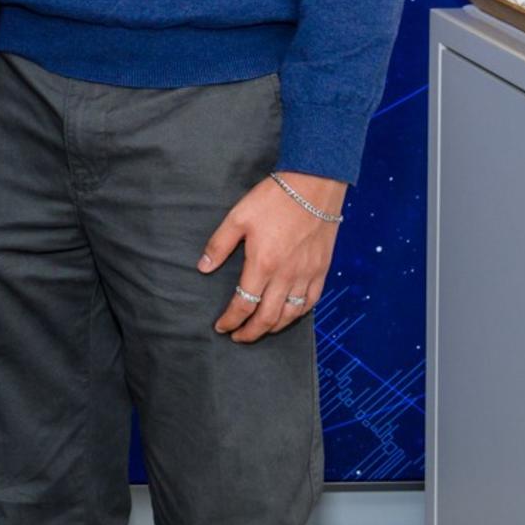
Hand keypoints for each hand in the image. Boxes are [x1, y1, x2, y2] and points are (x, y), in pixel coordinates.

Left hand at [199, 173, 344, 343]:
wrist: (313, 186)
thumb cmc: (273, 199)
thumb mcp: (237, 218)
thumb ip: (219, 245)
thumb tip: (203, 268)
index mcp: (262, 264)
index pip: (244, 304)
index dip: (231, 320)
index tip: (221, 327)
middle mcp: (286, 275)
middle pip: (268, 318)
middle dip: (251, 332)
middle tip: (238, 337)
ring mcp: (307, 275)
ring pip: (290, 314)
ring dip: (273, 328)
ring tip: (259, 330)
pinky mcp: (322, 270)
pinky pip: (311, 302)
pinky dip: (298, 314)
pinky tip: (288, 316)